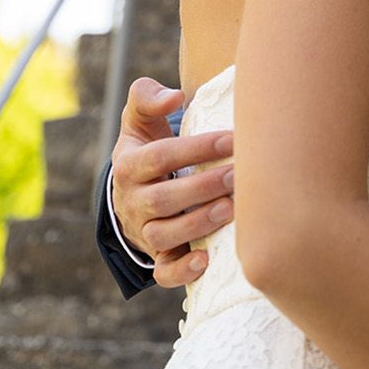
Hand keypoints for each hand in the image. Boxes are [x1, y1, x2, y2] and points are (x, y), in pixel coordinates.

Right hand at [110, 75, 235, 288]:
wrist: (132, 192)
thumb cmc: (147, 146)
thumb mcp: (139, 119)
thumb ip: (148, 96)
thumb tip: (174, 96)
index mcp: (129, 164)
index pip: (160, 156)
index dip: (196, 148)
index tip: (232, 139)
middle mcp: (132, 201)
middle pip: (164, 198)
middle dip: (204, 187)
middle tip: (239, 175)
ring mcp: (143, 231)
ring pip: (164, 235)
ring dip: (198, 224)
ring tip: (231, 208)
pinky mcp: (156, 256)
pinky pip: (163, 272)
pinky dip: (182, 271)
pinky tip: (206, 260)